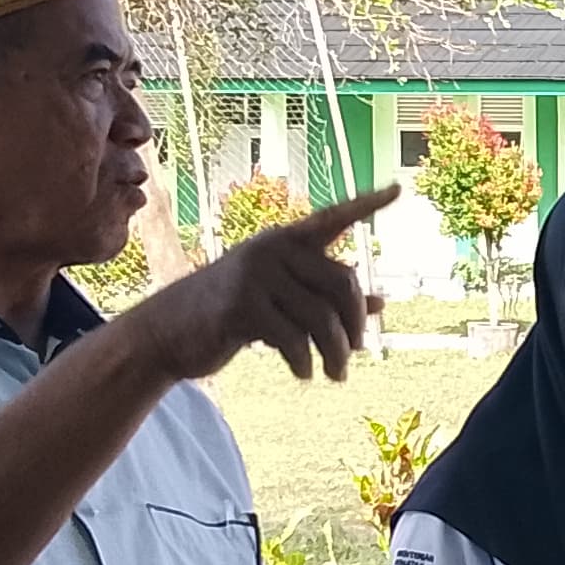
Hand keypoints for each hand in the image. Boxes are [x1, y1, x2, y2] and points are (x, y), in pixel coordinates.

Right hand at [111, 186, 397, 381]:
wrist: (166, 333)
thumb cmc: (231, 315)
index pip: (333, 218)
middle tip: (356, 353)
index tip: (398, 189)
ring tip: (336, 375)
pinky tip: (304, 374)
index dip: (366, 205)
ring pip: (322, 318)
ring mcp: (256, 274)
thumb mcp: (281, 302)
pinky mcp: (242, 305)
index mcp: (285, 241)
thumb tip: (383, 301)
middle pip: (343, 284)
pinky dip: (304, 362)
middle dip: (355, 325)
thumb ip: (326, 298)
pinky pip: (294, 339)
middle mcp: (273, 248)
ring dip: (336, 354)